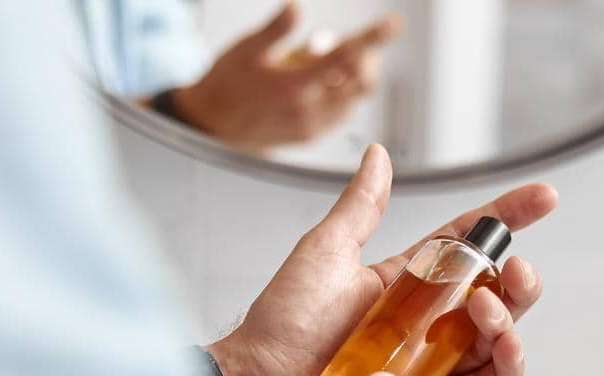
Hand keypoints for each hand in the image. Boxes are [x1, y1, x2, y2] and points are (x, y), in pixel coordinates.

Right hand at [171, 3, 401, 153]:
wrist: (211, 127)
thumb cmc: (226, 84)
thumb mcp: (247, 48)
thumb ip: (277, 29)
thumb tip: (298, 8)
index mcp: (294, 85)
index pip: (346, 58)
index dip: (373, 38)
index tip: (392, 24)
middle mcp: (309, 110)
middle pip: (361, 81)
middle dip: (367, 57)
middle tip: (359, 40)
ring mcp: (312, 126)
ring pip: (355, 99)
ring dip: (355, 75)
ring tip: (332, 58)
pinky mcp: (311, 135)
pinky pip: (342, 112)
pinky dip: (344, 92)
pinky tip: (325, 79)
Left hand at [207, 143, 556, 375]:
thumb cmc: (281, 324)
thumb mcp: (325, 252)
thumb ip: (360, 208)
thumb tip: (378, 155)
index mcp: (406, 286)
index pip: (469, 246)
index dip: (507, 220)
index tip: (543, 197)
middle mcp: (426, 326)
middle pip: (497, 298)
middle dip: (519, 281)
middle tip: (513, 269)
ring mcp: (430, 365)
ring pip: (497, 344)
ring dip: (511, 322)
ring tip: (491, 309)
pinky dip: (502, 369)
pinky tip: (498, 346)